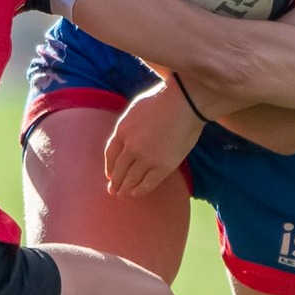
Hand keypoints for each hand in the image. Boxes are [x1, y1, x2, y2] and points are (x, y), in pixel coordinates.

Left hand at [104, 82, 204, 196]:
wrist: (185, 102)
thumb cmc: (164, 99)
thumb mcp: (137, 108)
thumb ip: (130, 124)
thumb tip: (127, 135)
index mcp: (122, 130)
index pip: (110, 154)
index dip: (109, 166)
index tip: (109, 174)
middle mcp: (130, 146)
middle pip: (119, 169)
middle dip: (115, 182)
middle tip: (113, 190)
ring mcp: (146, 157)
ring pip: (131, 178)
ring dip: (125, 189)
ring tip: (123, 195)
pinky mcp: (163, 166)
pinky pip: (148, 183)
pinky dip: (140, 190)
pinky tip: (136, 194)